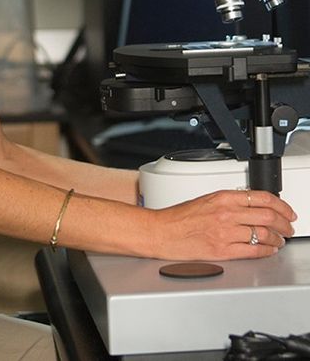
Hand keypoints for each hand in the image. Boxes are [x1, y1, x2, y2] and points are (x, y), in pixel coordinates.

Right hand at [149, 188, 295, 260]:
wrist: (159, 232)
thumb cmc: (176, 218)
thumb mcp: (205, 201)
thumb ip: (229, 203)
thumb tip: (254, 209)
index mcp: (222, 197)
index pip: (263, 198)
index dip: (282, 206)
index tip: (288, 212)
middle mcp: (226, 213)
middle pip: (269, 217)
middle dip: (285, 224)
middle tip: (289, 228)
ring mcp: (225, 232)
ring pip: (264, 235)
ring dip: (278, 239)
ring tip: (279, 241)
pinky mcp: (222, 250)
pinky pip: (254, 251)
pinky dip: (267, 251)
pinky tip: (268, 250)